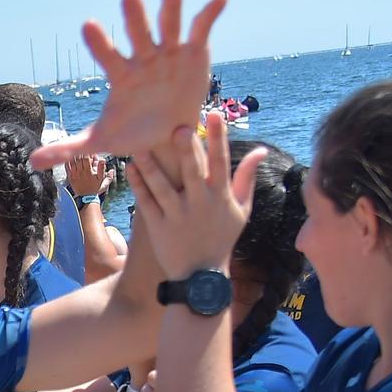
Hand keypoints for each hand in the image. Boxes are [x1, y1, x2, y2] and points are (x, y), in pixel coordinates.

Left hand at [32, 0, 226, 170]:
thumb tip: (32, 160)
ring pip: (169, 22)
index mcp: (122, 75)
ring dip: (171, 1)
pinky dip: (211, 12)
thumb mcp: (101, 142)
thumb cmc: (132, 134)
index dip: (99, 42)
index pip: (107, 56)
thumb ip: (69, 148)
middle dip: (134, 17)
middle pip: (138, 33)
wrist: (169, 137)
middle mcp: (144, 58)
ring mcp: (169, 52)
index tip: (88, 25)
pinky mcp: (193, 51)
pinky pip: (201, 28)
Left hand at [66, 152, 107, 195]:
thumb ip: (103, 169)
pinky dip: (67, 162)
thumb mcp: (102, 179)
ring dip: (73, 155)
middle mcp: (81, 172)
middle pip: (78, 159)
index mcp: (89, 171)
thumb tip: (103, 159)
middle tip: (79, 147)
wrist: (87, 197)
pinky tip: (67, 157)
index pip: (86, 158)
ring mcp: (75, 175)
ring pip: (72, 162)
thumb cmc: (95, 188)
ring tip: (74, 150)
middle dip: (79, 152)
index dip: (86, 152)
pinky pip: (67, 168)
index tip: (87, 148)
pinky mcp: (70, 178)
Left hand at [125, 113, 259, 280]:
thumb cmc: (222, 238)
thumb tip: (260, 150)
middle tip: (178, 127)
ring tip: (140, 145)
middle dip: (186, 150)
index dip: (218, 138)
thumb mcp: (241, 209)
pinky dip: (138, 185)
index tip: (214, 114)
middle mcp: (199, 204)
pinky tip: (130, 168)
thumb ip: (247, 178)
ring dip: (151, 165)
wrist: (202, 277)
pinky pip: (147, 202)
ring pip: (162, 186)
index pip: (221, 162)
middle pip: (192, 172)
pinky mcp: (158, 227)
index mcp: (220, 196)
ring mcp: (177, 216)